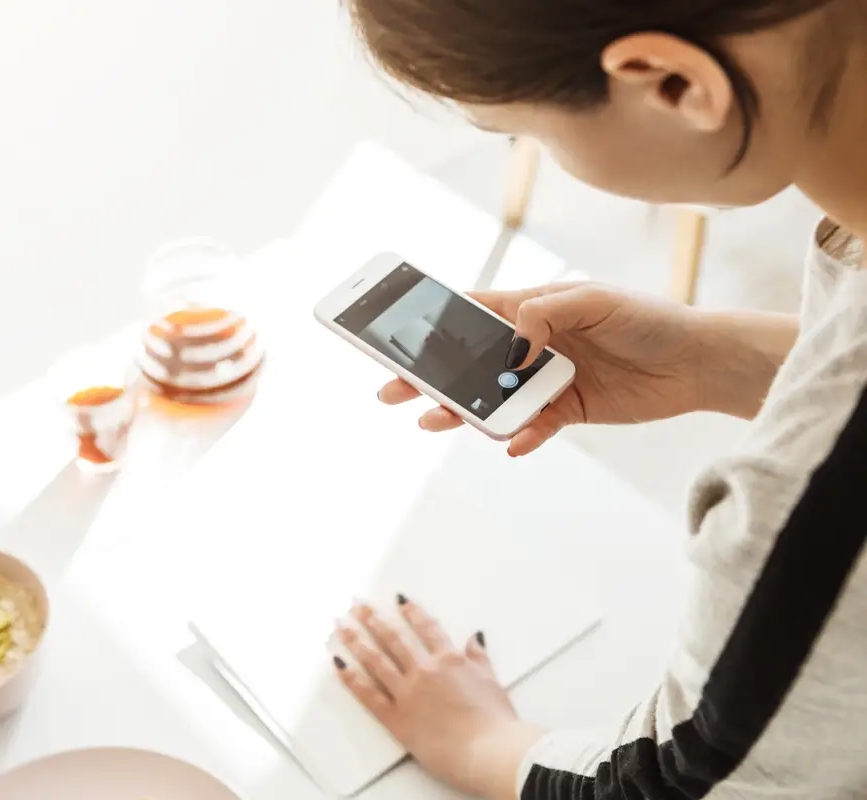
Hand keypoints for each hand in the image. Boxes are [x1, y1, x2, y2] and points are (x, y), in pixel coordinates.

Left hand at [333, 598, 544, 798]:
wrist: (489, 752)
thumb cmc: (496, 722)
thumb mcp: (492, 682)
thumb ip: (479, 658)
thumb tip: (474, 637)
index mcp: (449, 661)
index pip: (427, 629)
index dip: (412, 612)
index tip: (398, 599)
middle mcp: (424, 671)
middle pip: (393, 638)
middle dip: (372, 618)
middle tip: (356, 603)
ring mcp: (408, 693)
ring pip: (376, 660)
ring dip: (355, 640)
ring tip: (340, 625)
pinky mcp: (397, 719)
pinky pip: (369, 695)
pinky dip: (351, 679)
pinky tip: (338, 664)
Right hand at [379, 283, 705, 455]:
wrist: (698, 361)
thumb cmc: (647, 317)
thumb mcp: (594, 300)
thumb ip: (545, 314)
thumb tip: (511, 344)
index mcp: (531, 309)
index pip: (469, 312)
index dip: (430, 322)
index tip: (393, 334)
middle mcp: (531, 345)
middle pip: (466, 362)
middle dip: (427, 376)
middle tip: (390, 390)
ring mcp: (545, 380)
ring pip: (490, 398)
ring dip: (462, 410)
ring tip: (435, 420)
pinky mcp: (566, 411)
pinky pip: (532, 427)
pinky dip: (519, 436)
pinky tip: (512, 442)